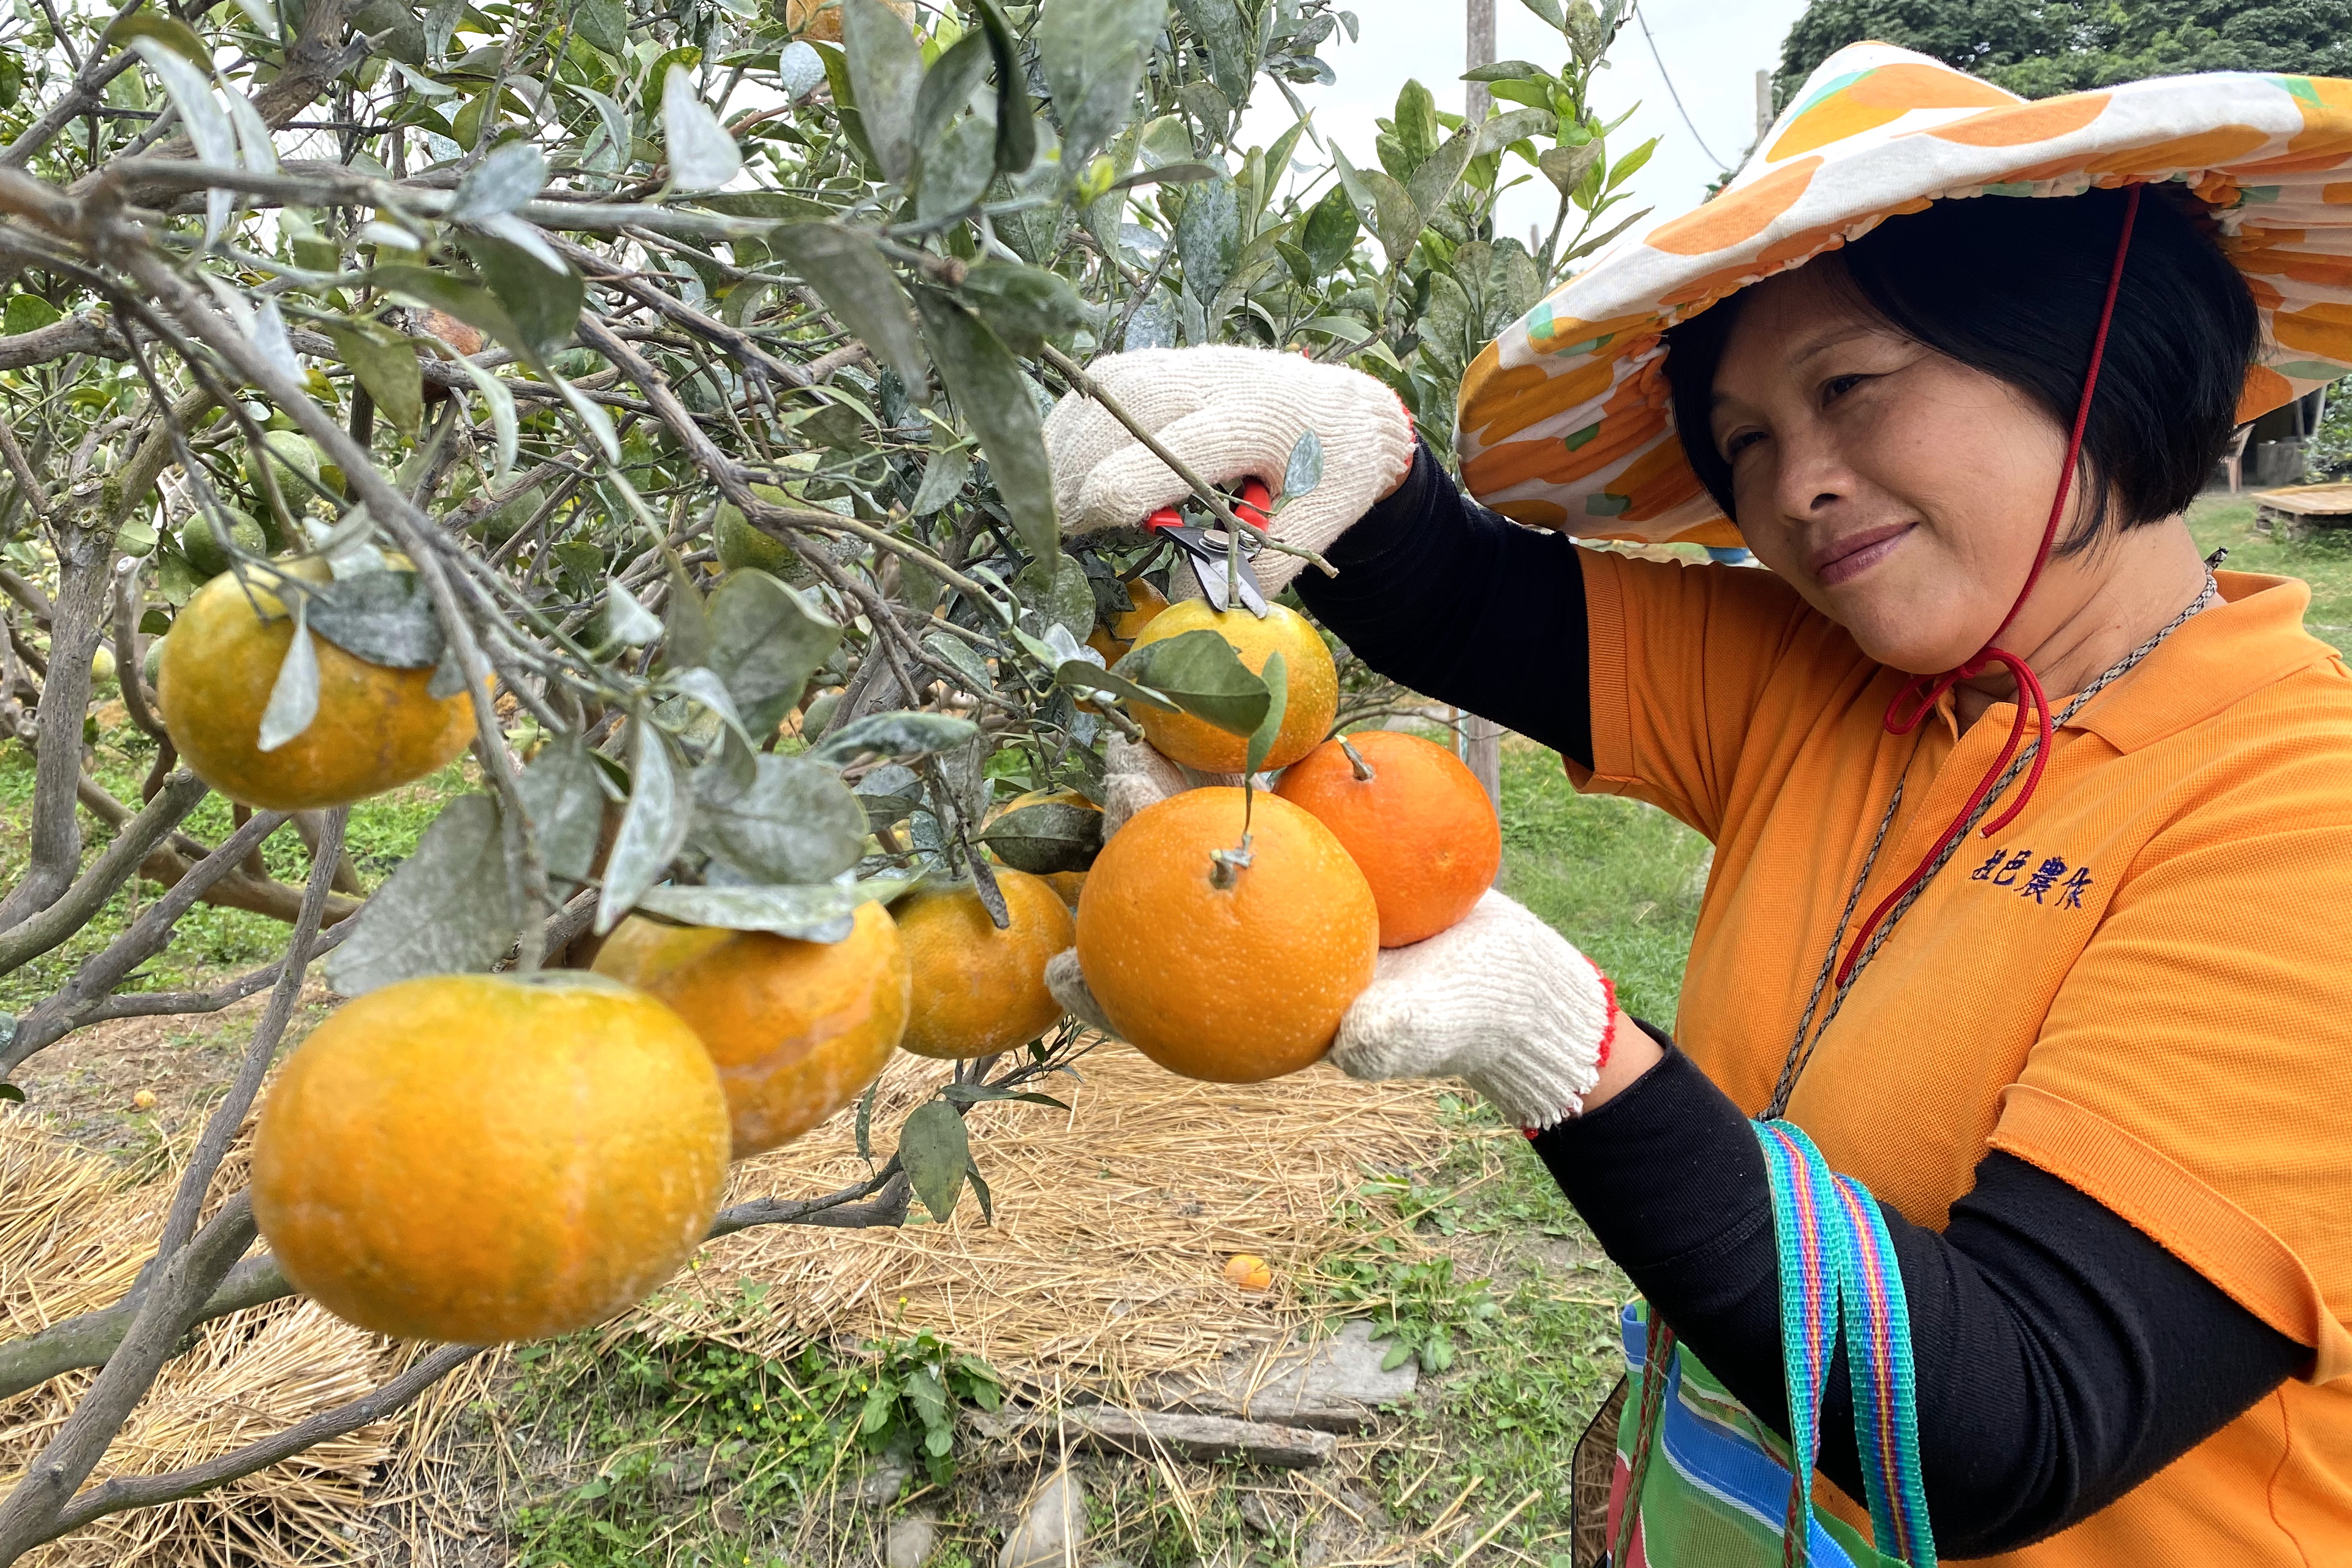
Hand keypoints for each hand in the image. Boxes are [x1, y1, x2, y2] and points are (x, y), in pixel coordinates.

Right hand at [1042, 346, 1415, 594]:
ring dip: (1065, 448)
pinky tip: (1064, 464)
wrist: (1347, 408)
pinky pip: (1099, 384)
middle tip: (1059, 528)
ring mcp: (1184, 362)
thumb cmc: (1334, 468)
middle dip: (1078, 475)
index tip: (1084, 533)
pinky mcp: (1163, 361)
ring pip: (1100, 395)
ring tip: (1055, 501)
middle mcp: (1214, 378)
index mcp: (1258, 419)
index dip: (1113, 495)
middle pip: (1120, 418)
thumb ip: (1264, 565)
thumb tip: (1187, 601)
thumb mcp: (1320, 520)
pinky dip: (1072, 424)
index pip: (1165, 452)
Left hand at [1045, 738, 1624, 1127]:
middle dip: (1122, 842)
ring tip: (1143, 732)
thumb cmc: (1462, 1015)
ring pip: (1197, 829)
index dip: (1102, 995)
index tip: (1063, 971)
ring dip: (1168, 780)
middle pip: (1158, 891)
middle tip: (1113, 786)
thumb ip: (1393, 1036)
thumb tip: (1354, 1041)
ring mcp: (1268, 883)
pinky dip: (1244, 756)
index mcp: (1241, 1001)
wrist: (1507, 970)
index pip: (1155, 1005)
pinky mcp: (1304, 840)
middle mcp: (1238, 938)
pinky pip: (1264, 794)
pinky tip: (1231, 708)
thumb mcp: (1431, 1028)